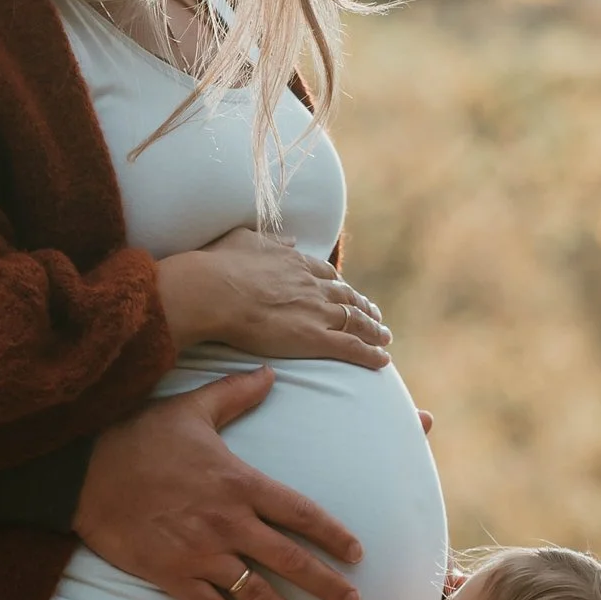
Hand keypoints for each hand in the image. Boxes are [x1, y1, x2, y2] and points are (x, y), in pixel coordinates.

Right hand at [75, 368, 362, 599]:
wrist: (84, 471)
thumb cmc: (138, 437)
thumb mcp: (191, 408)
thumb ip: (235, 394)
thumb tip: (270, 372)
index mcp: (240, 483)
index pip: (300, 514)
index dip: (333, 536)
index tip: (357, 554)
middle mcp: (228, 522)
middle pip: (290, 560)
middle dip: (326, 584)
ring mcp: (200, 552)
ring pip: (256, 592)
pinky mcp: (171, 574)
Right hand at [154, 229, 390, 368]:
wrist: (216, 291)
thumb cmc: (220, 266)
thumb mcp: (246, 240)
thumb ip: (271, 241)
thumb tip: (291, 240)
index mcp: (296, 263)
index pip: (325, 275)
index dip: (338, 285)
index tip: (346, 292)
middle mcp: (313, 286)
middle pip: (347, 297)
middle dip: (363, 306)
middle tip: (374, 315)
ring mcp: (317, 312)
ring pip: (355, 321)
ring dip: (374, 330)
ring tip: (384, 337)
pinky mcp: (315, 338)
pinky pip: (351, 347)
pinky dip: (370, 353)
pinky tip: (382, 359)